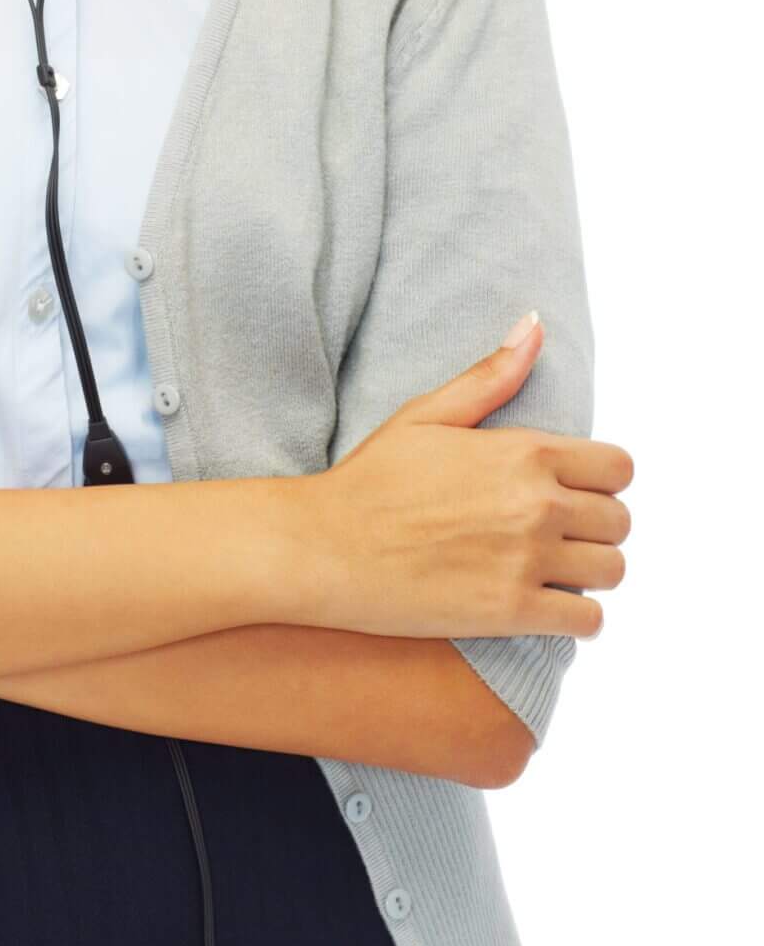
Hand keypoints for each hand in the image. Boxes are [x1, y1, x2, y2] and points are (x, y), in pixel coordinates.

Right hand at [291, 317, 632, 643]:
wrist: (324, 547)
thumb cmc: (371, 479)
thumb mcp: (427, 414)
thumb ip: (492, 375)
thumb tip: (535, 325)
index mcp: (525, 452)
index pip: (619, 468)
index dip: (602, 480)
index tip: (574, 490)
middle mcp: (537, 505)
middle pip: (620, 521)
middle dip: (597, 526)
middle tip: (559, 534)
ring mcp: (527, 561)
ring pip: (612, 571)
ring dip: (591, 571)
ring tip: (557, 570)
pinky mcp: (512, 612)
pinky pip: (589, 620)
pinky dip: (578, 616)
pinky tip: (549, 606)